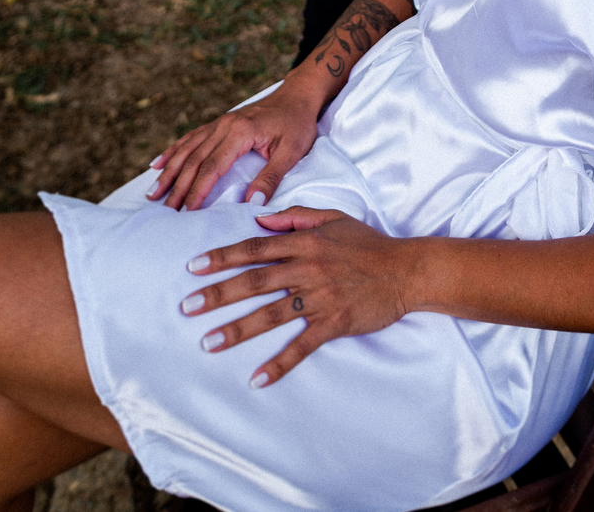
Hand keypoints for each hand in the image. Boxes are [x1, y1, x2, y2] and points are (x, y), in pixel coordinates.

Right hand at [147, 75, 324, 210]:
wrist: (297, 96)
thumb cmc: (297, 124)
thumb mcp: (292, 152)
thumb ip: (271, 177)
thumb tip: (253, 204)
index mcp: (241, 132)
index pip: (212, 167)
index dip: (198, 190)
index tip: (186, 212)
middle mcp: (224, 125)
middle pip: (194, 160)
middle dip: (178, 187)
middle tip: (164, 211)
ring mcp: (219, 123)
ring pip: (187, 149)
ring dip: (169, 171)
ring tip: (152, 193)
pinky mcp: (219, 123)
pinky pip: (191, 138)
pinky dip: (173, 151)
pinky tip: (157, 164)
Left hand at [179, 207, 417, 384]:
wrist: (406, 270)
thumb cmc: (368, 243)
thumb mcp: (333, 217)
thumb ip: (296, 215)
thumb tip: (260, 217)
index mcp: (304, 241)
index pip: (255, 247)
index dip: (223, 257)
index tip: (194, 267)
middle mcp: (307, 268)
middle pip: (254, 281)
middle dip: (218, 294)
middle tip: (187, 307)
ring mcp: (320, 297)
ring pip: (271, 314)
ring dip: (237, 330)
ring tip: (208, 343)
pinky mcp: (334, 323)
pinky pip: (302, 346)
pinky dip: (280, 363)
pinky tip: (257, 378)